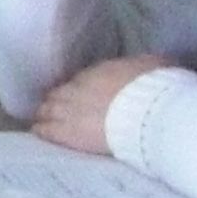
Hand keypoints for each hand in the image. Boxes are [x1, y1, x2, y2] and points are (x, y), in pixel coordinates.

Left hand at [36, 55, 163, 152]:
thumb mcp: (154, 66)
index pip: (80, 80)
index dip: (79, 89)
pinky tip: (38, 133)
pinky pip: (47, 130)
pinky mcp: (68, 133)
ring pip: (48, 109)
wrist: (150, 113)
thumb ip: (144, 65)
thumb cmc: (158, 89)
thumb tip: (150, 66)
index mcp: (99, 72)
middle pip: (59, 93)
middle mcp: (79, 88)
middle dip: (58, 101)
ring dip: (46, 114)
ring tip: (44, 120)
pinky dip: (42, 130)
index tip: (80, 94)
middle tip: (58, 109)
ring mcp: (70, 110)